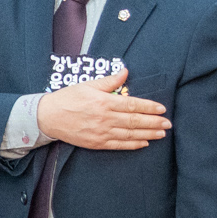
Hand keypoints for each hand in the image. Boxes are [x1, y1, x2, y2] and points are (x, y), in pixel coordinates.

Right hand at [36, 70, 170, 149]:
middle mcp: (105, 118)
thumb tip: (125, 72)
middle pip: (135, 121)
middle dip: (154, 122)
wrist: (48, 117)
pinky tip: (144, 143)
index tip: (161, 109)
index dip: (149, 107)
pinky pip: (119, 145)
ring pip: (130, 134)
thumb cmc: (67, 98)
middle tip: (168, 123)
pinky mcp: (96, 143)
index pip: (132, 104)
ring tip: (161, 134)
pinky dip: (133, 145)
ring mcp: (101, 132)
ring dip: (148, 134)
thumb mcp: (87, 85)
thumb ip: (109, 81)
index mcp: (104, 102)